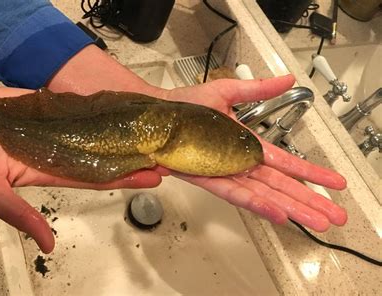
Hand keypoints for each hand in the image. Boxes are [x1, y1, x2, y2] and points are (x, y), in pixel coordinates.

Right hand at [0, 76, 162, 252]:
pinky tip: (121, 111)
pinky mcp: (49, 110)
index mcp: (50, 171)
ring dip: (122, 134)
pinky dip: (102, 112)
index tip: (155, 176)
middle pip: (105, 156)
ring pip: (97, 133)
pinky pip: (81, 111)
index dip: (126, 178)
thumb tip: (48, 246)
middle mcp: (58, 152)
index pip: (97, 178)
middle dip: (134, 157)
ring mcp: (56, 130)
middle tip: (166, 153)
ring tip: (150, 131)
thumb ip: (20, 216)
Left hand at [161, 74, 346, 230]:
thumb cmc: (186, 106)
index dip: (310, 172)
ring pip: (263, 194)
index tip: (334, 182)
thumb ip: (258, 90)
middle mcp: (239, 162)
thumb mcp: (227, 92)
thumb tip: (287, 79)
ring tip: (315, 221)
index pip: (286, 161)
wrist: (156, 115)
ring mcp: (225, 172)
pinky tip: (277, 214)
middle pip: (280, 184)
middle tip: (333, 215)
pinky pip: (235, 194)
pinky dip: (256, 204)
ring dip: (290, 208)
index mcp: (247, 144)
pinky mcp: (207, 178)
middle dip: (308, 200)